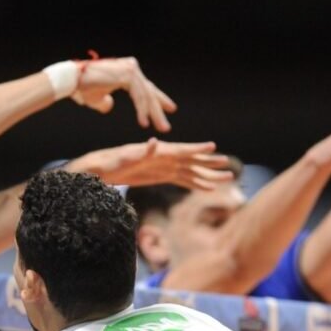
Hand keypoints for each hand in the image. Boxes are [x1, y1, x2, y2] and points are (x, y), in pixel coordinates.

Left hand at [66, 139, 232, 189]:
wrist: (100, 169)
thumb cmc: (111, 162)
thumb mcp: (125, 157)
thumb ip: (142, 151)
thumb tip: (155, 141)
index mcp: (159, 152)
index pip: (182, 150)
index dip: (198, 149)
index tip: (214, 147)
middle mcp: (165, 158)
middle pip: (193, 161)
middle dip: (211, 165)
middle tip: (230, 169)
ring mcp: (164, 167)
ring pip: (192, 172)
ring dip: (208, 176)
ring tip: (226, 179)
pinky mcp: (161, 176)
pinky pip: (182, 180)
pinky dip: (196, 184)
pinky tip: (207, 189)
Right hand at [72, 57, 177, 132]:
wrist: (71, 80)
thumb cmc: (82, 88)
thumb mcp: (98, 98)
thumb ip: (106, 102)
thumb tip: (110, 106)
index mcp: (127, 70)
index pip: (146, 87)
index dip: (158, 100)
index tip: (170, 109)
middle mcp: (131, 67)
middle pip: (149, 92)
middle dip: (159, 110)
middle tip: (166, 126)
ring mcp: (130, 69)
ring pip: (146, 95)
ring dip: (153, 114)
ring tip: (160, 128)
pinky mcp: (127, 75)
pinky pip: (138, 96)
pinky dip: (142, 110)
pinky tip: (144, 123)